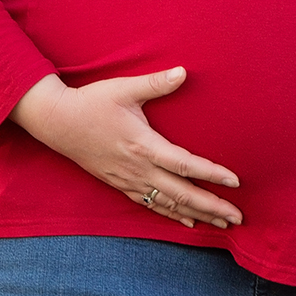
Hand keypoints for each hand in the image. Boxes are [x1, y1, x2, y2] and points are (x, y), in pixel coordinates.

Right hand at [11, 68, 242, 229]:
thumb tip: (184, 71)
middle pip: (182, 194)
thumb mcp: (124, 88)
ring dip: (197, 214)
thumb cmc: (92, 102)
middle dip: (212, 206)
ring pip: (168, 204)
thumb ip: (156, 83)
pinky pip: (150, 204)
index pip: (186, 165)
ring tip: (222, 224)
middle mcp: (138, 169)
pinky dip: (172, 215)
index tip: (235, 183)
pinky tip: (189, 221)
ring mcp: (128, 180)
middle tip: (238, 218)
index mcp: (143, 145)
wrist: (57, 122)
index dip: (212, 175)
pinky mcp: (119, 184)